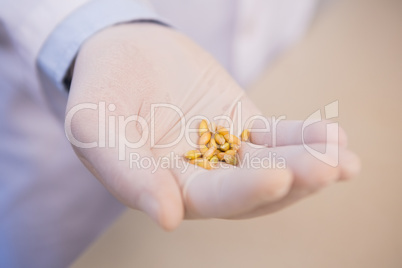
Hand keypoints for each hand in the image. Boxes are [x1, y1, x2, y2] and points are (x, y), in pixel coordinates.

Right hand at [66, 23, 359, 229]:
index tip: (275, 177)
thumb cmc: (101, 89)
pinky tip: (333, 138)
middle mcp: (200, 177)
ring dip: (308, 164)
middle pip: (251, 189)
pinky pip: (277, 137)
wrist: (123, 52)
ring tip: (342, 159)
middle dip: (291, 180)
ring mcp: (224, 151)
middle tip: (326, 168)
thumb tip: (169, 218)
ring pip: (271, 164)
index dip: (241, 192)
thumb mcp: (96, 127)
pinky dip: (304, 137)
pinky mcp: (241, 125)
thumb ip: (125, 172)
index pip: (209, 199)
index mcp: (166, 188)